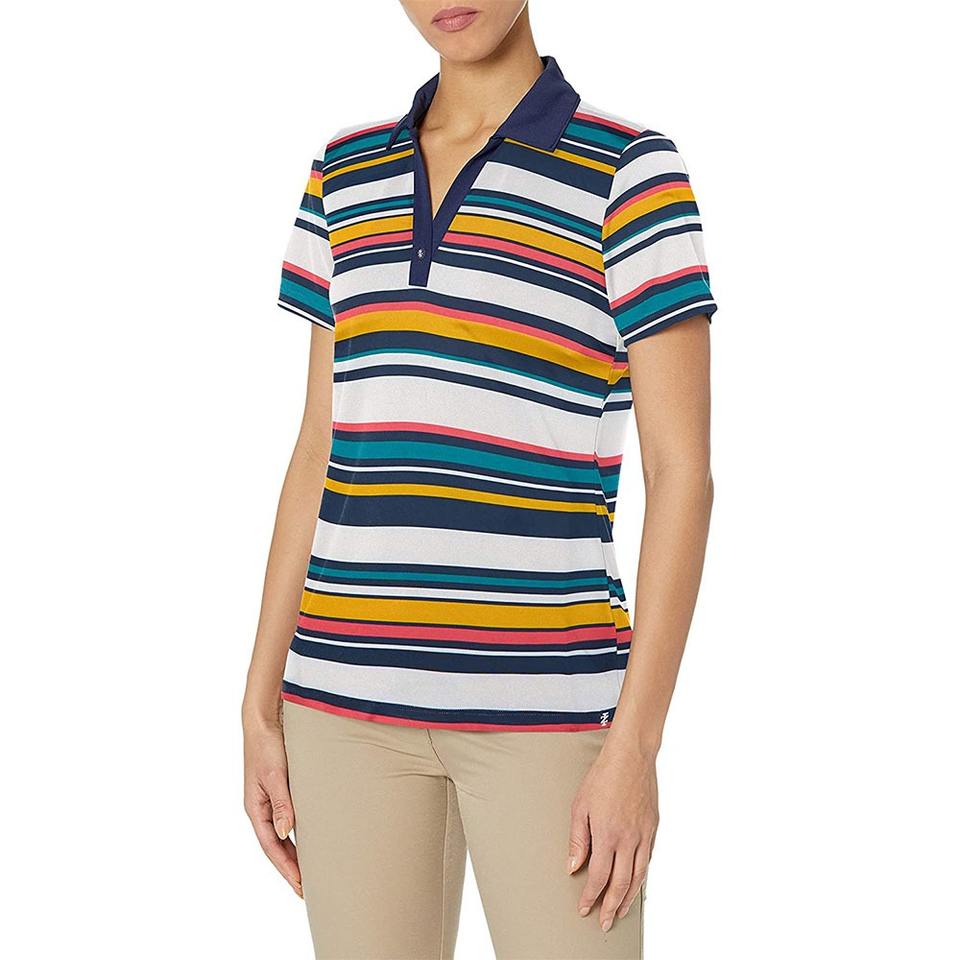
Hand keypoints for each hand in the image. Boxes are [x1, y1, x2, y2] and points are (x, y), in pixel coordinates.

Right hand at [243, 712, 302, 896]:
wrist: (265, 720)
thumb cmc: (267, 744)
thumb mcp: (275, 773)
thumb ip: (282, 802)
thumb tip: (284, 833)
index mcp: (256, 808)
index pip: (272, 847)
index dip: (287, 868)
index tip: (301, 887)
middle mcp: (262, 808)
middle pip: (277, 846)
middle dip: (292, 868)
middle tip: (309, 889)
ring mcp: (271, 800)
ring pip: (283, 834)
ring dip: (296, 852)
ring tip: (313, 871)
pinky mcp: (281, 790)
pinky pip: (290, 818)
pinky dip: (299, 833)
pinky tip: (313, 839)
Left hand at [568, 733, 658, 930]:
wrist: (631, 757)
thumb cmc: (604, 776)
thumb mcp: (580, 806)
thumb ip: (577, 839)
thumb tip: (573, 865)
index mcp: (607, 834)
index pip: (599, 876)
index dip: (591, 896)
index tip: (585, 907)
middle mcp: (628, 839)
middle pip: (621, 884)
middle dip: (611, 907)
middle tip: (605, 921)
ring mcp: (643, 835)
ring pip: (638, 876)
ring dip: (628, 898)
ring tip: (620, 911)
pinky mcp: (652, 828)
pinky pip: (648, 860)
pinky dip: (641, 877)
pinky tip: (635, 883)